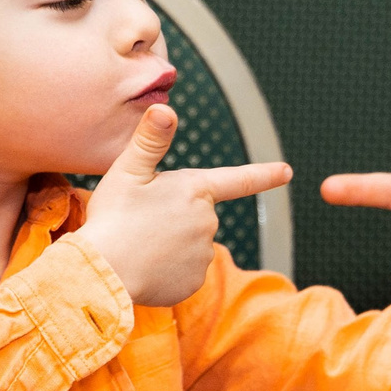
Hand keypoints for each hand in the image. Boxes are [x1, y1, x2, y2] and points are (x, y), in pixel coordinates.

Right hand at [70, 106, 291, 307]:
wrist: (102, 272)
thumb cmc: (112, 218)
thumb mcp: (127, 172)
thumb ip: (150, 141)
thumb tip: (165, 109)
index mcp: (196, 190)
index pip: (239, 180)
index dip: (264, 175)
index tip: (287, 172)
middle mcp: (208, 222)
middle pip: (198, 214)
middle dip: (176, 215)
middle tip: (142, 220)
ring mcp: (204, 254)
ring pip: (190, 243)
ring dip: (170, 243)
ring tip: (141, 244)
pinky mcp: (194, 281)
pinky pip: (184, 270)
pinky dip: (168, 268)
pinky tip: (147, 265)